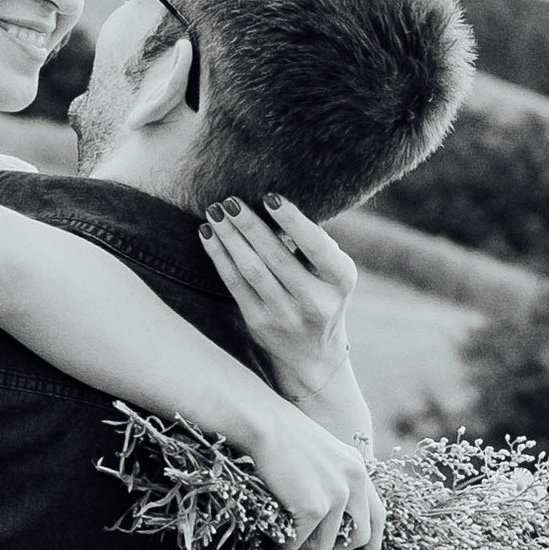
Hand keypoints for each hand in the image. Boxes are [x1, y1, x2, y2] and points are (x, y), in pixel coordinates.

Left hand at [201, 195, 359, 407]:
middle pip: (276, 257)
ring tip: (214, 212)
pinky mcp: (258, 322)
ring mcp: (285, 314)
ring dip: (229, 238)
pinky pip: (234, 284)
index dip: (292, 221)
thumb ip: (316, 244)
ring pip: (251, 270)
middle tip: (230, 200)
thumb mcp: (333, 272)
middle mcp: (314, 301)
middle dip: (250, 225)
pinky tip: (208, 235)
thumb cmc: (323, 294)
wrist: (312, 353)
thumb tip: (278, 205)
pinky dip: (219, 257)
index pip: (315, 246)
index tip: (270, 196)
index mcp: (340, 280)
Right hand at [243, 394, 383, 549]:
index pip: (379, 515)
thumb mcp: (318, 456)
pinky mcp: (314, 507)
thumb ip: (331, 481)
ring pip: (326, 546)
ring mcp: (337, 495)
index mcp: (357, 468)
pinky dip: (284, 543)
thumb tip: (325, 520)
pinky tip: (271, 531)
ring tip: (283, 542)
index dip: (374, 545)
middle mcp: (355, 481)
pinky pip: (299, 542)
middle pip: (360, 537)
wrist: (262, 422)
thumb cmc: (278, 436)